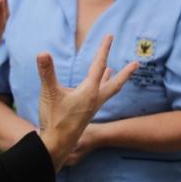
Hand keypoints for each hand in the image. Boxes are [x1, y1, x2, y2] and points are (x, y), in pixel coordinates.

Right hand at [36, 35, 137, 169]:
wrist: (57, 146)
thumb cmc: (54, 119)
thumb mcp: (49, 93)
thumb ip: (47, 72)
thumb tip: (43, 53)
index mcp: (89, 92)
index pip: (98, 65)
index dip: (104, 49)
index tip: (110, 36)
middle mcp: (95, 100)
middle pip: (115, 84)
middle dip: (126, 73)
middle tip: (137, 64)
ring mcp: (91, 109)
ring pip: (107, 91)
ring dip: (111, 80)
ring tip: (113, 70)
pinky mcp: (86, 115)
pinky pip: (97, 99)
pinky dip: (99, 90)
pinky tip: (92, 90)